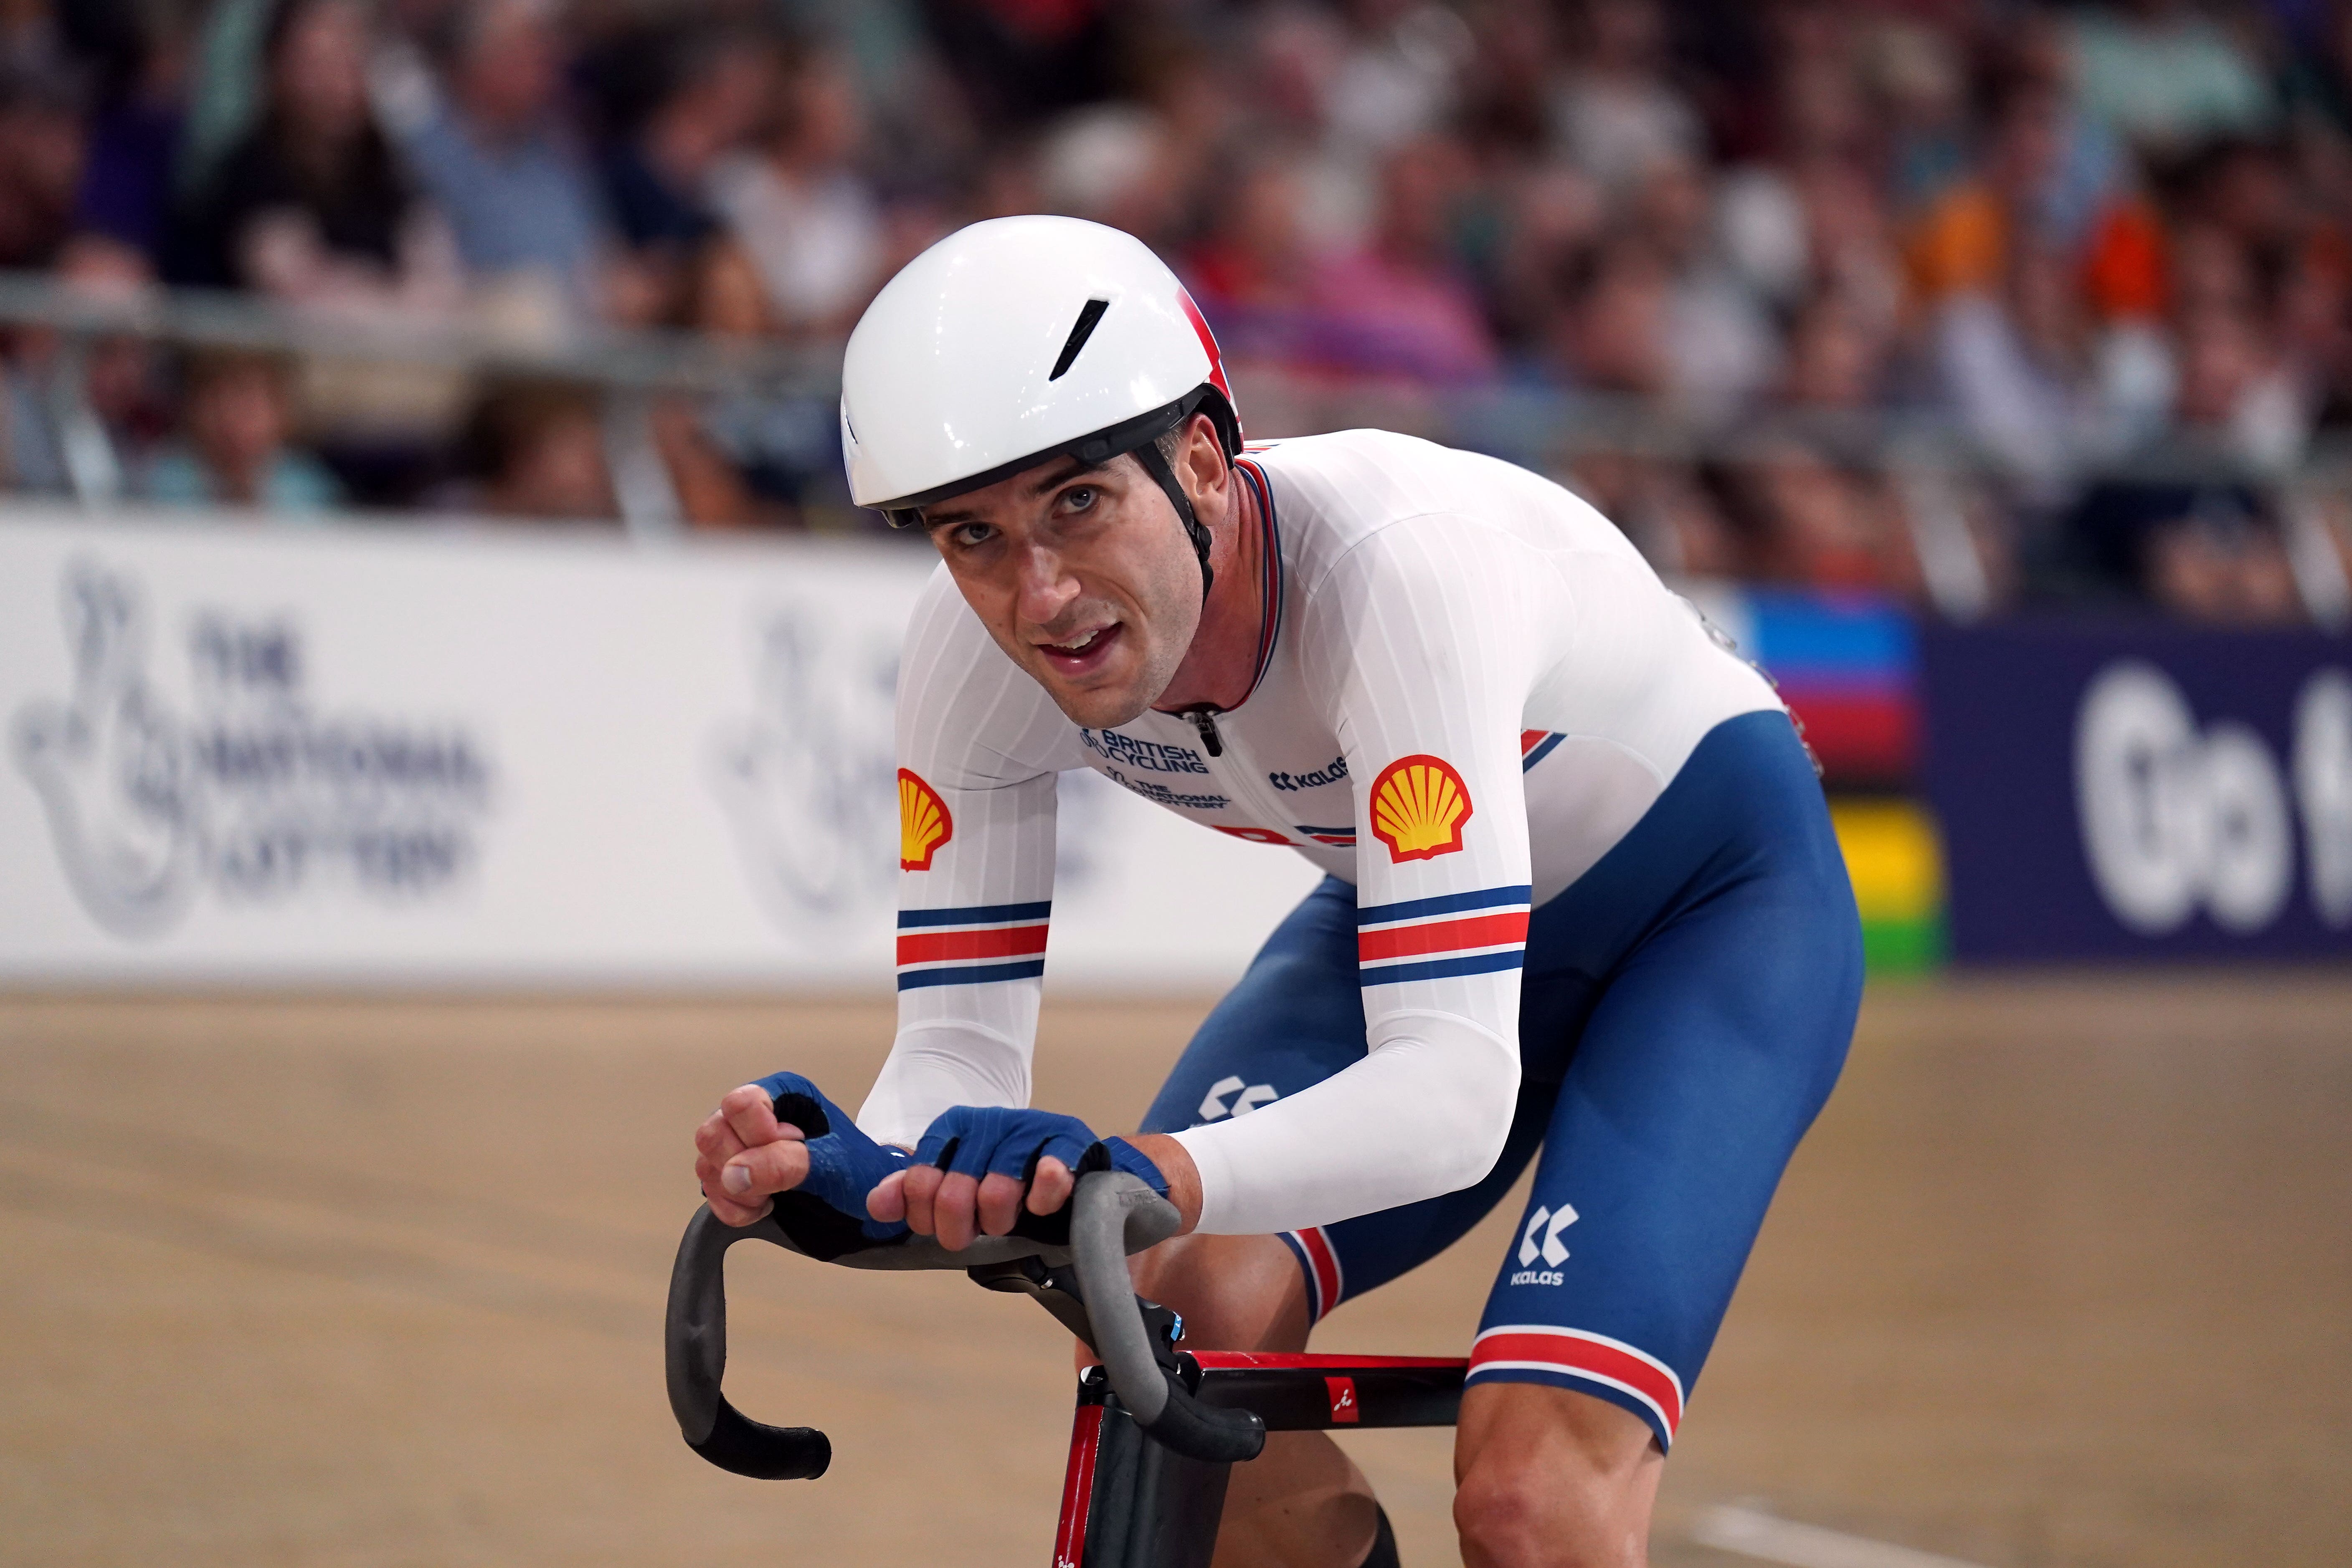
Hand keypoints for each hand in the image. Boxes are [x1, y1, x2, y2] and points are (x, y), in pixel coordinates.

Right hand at [692, 1072, 909, 1257]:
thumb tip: (734, 1173)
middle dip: (741, 1167)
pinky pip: (709, 1191)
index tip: (792, 1151)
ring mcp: (741, 1145)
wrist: (866, 1211)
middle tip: (779, 1182)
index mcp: (784, 1093)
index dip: (758, 1136)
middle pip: (713, 1133)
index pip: (740, 1104)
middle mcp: (757, 1114)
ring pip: (706, 1163)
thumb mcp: (832, 1166)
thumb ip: (785, 1164)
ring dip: (736, 1192)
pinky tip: (762, 1210)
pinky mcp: (734, 1176)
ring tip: (773, 1198)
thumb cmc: (860, 1176)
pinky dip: (732, 1208)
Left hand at [869, 1106, 1172, 1251]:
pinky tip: (1042, 1205)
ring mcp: (1030, 1127)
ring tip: (1012, 1219)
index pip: (919, 1182)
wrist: (1076, 1169)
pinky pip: (1050, 1170)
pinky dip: (1043, 1195)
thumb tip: (876, 1207)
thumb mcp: (957, 1187)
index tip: (941, 1229)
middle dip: (961, 1226)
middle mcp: (988, 1121)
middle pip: (954, 1191)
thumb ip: (914, 1194)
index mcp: (954, 1127)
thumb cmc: (1009, 1184)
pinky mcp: (1071, 1138)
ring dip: (1001, 1218)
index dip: (925, 1218)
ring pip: (998, 1188)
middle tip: (979, 1232)